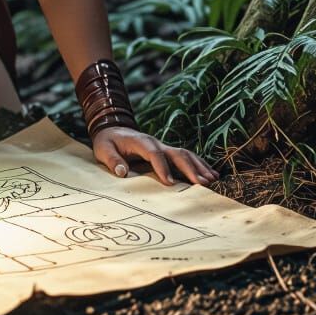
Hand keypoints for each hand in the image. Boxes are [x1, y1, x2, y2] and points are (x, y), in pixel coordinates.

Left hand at [90, 127, 218, 185]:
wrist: (112, 130)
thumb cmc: (108, 142)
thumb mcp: (103, 150)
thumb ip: (112, 160)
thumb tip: (121, 172)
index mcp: (140, 141)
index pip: (153, 153)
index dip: (162, 167)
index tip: (170, 183)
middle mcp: (155, 142)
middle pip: (176, 153)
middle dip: (189, 168)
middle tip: (201, 184)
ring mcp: (163, 147)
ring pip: (185, 154)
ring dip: (199, 166)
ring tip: (212, 180)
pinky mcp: (168, 152)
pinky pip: (187, 157)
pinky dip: (200, 165)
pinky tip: (212, 175)